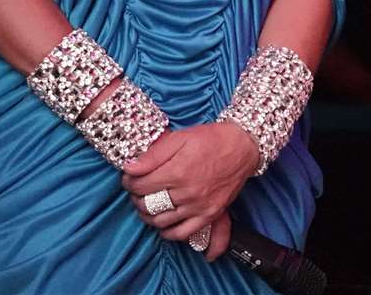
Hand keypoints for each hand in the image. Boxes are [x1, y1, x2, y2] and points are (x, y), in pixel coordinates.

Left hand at [122, 122, 258, 245]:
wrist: (242, 147)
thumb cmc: (210, 139)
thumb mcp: (179, 138)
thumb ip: (153, 155)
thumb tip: (129, 168)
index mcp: (177, 171)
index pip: (140, 185)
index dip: (129, 182)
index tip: (128, 178)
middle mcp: (187, 192)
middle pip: (148, 205)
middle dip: (136, 198)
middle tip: (136, 191)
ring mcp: (198, 206)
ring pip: (161, 221)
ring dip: (148, 215)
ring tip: (147, 205)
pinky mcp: (209, 215)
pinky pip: (182, 233)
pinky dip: (168, 232)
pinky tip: (162, 224)